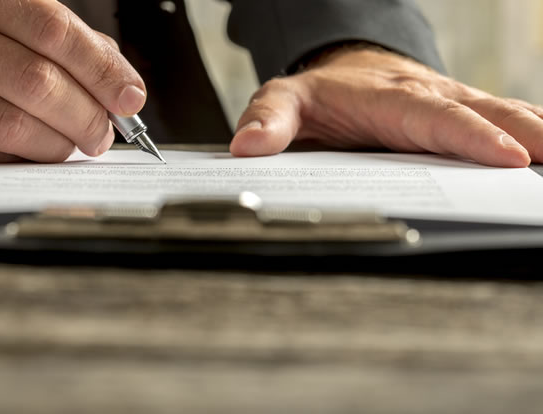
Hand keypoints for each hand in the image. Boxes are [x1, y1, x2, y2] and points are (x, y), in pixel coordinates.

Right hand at [0, 0, 144, 168]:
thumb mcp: (0, 28)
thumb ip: (62, 49)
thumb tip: (122, 87)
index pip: (51, 27)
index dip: (100, 68)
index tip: (129, 97)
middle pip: (36, 78)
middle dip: (85, 115)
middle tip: (103, 133)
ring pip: (10, 122)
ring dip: (56, 144)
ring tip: (71, 145)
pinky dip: (21, 159)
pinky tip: (32, 152)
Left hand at [230, 46, 542, 167]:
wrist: (342, 69)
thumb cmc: (320, 93)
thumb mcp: (284, 100)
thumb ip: (268, 120)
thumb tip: (248, 146)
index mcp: (386, 99)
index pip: (432, 118)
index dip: (468, 136)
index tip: (504, 156)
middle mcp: (426, 98)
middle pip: (480, 111)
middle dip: (522, 133)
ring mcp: (448, 104)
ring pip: (502, 112)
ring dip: (535, 133)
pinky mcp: (460, 113)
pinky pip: (502, 119)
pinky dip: (530, 133)